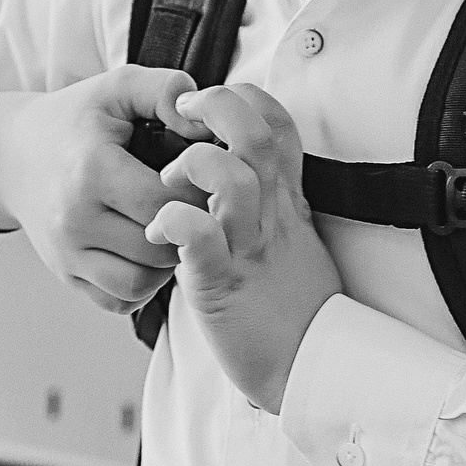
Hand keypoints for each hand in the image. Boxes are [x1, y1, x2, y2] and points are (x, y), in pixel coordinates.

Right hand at [0, 66, 212, 314]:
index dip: (199, 193)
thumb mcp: (118, 88)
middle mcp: (74, 220)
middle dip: (189, 229)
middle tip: (198, 207)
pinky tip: (148, 252)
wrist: (13, 154)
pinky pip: (119, 299)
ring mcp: (66, 253)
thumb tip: (205, 121)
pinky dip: (142, 284)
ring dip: (168, 262)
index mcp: (92, 170)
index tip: (203, 179)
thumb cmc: (76, 119)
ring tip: (174, 229)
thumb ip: (166, 90)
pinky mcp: (66, 275)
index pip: (169, 203)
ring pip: (142, 283)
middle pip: (159, 247)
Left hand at [144, 83, 343, 410]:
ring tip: (168, 181)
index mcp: (286, 200)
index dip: (245, 98)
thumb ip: (273, 200)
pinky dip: (173, 221)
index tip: (209, 102)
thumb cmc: (292, 307)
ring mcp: (248, 247)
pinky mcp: (223, 284)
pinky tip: (158, 228)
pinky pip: (199, 239)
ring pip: (233, 179)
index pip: (277, 124)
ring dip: (194, 165)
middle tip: (183, 113)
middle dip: (217, 107)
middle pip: (255, 136)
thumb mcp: (294, 240)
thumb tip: (243, 168)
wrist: (307, 368)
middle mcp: (271, 215)